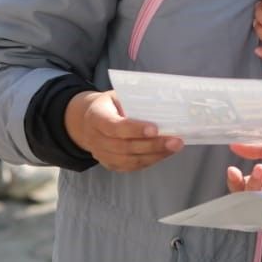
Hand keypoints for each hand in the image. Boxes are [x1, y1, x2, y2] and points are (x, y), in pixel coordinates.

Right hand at [64, 90, 182, 171]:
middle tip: (175, 141)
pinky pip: (131, 167)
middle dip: (152, 145)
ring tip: (174, 147)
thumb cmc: (108, 105)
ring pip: (129, 160)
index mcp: (96, 117)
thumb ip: (132, 100)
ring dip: (155, 155)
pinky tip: (164, 154)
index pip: (114, 126)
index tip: (155, 129)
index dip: (134, 129)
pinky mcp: (109, 164)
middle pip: (124, 147)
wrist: (86, 122)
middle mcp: (96, 139)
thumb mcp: (115, 95)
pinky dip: (149, 161)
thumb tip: (161, 103)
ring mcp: (101, 154)